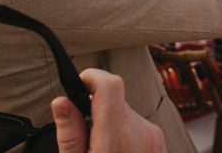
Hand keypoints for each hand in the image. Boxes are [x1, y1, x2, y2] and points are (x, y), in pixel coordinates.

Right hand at [51, 68, 165, 152]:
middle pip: (115, 99)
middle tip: (84, 135)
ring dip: (110, 123)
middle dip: (96, 109)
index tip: (79, 83)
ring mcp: (154, 137)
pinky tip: (117, 152)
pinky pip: (137, 126)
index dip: (92, 77)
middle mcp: (141, 133)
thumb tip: (61, 103)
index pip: (110, 84)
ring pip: (125, 113)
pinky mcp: (159, 142)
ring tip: (101, 149)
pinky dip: (124, 134)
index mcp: (116, 138)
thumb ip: (70, 136)